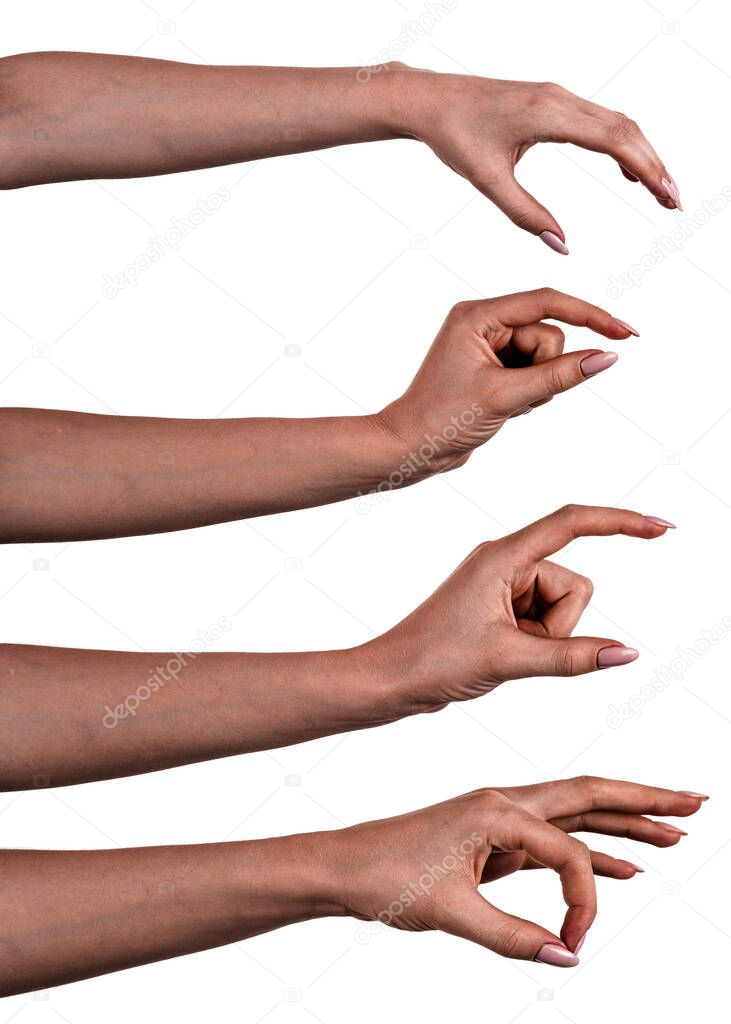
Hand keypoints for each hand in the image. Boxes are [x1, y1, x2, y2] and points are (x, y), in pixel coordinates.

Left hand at [328, 777, 705, 963]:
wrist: (346, 867)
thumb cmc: (387, 876)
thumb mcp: (449, 911)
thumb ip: (511, 937)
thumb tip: (567, 957)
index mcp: (497, 809)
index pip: (567, 849)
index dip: (583, 900)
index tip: (574, 942)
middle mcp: (506, 804)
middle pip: (590, 794)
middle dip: (644, 799)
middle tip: (696, 801)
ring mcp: (502, 819)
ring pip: (577, 814)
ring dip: (626, 820)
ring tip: (676, 828)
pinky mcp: (496, 840)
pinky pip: (556, 841)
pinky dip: (592, 848)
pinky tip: (623, 861)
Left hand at [370, 505, 673, 711]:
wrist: (392, 679)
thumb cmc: (433, 659)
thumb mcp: (509, 659)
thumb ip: (572, 657)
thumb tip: (626, 652)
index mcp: (502, 557)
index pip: (571, 524)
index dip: (619, 522)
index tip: (659, 528)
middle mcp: (505, 562)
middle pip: (574, 585)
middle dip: (560, 624)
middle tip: (515, 645)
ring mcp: (504, 585)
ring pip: (563, 608)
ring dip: (547, 637)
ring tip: (503, 651)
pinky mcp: (503, 607)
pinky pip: (547, 623)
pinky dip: (537, 643)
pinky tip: (501, 653)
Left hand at [376, 289, 637, 472]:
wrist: (411, 449)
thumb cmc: (442, 419)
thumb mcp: (506, 396)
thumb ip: (559, 376)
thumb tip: (606, 358)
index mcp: (478, 315)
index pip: (547, 303)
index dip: (590, 316)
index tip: (626, 333)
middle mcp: (483, 322)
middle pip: (549, 334)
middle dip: (545, 368)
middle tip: (514, 395)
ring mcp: (489, 346)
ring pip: (546, 356)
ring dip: (539, 385)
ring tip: (507, 405)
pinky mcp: (494, 367)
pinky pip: (536, 372)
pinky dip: (531, 393)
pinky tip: (506, 408)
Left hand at [396, 69, 679, 250]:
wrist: (431, 101)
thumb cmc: (455, 137)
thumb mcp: (489, 182)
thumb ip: (526, 215)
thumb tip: (561, 245)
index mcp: (549, 115)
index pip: (614, 141)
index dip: (646, 168)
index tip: (665, 197)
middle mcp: (560, 99)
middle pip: (625, 129)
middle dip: (654, 165)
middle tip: (673, 202)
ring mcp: (558, 97)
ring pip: (615, 122)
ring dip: (641, 154)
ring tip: (658, 190)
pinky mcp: (551, 101)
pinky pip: (598, 120)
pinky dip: (620, 144)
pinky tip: (626, 169)